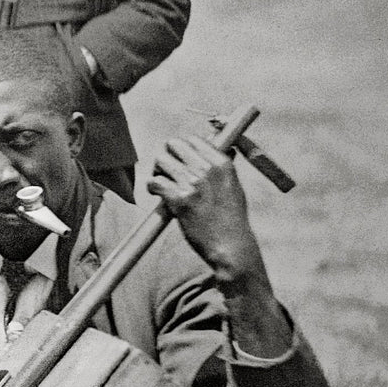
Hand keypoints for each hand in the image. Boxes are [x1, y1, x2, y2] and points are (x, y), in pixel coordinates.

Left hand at [148, 134, 293, 358]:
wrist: (231, 247)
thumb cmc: (232, 220)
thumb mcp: (235, 188)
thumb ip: (226, 167)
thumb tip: (229, 148)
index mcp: (222, 163)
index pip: (192, 139)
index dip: (181, 149)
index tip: (179, 162)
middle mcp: (207, 169)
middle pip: (173, 144)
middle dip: (166, 156)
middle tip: (166, 172)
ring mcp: (193, 184)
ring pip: (161, 161)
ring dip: (157, 171)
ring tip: (161, 185)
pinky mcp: (180, 200)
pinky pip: (154, 182)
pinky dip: (152, 187)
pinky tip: (157, 195)